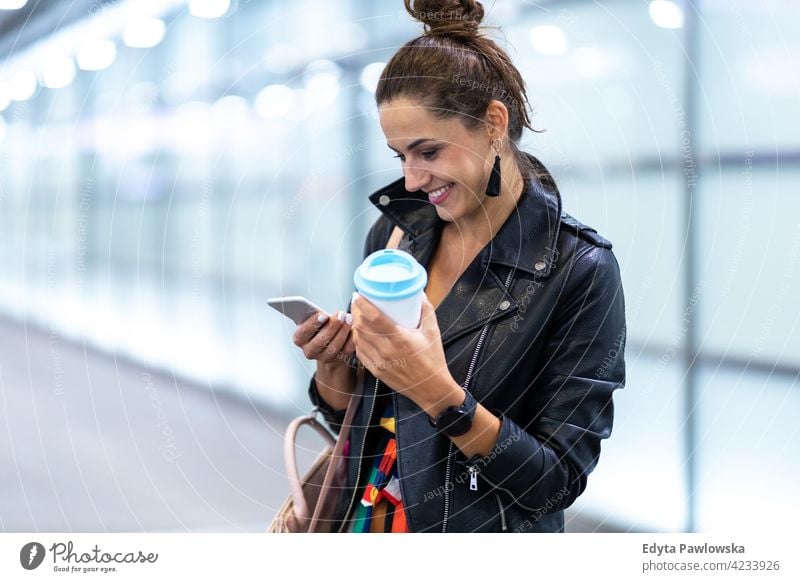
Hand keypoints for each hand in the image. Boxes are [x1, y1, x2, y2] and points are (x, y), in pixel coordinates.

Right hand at [292, 310, 354, 367]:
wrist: (326, 343)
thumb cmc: (318, 326)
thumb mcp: (313, 319)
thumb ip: (314, 314)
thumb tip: (319, 310)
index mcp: (299, 339)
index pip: (304, 332)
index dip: (314, 323)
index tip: (324, 315)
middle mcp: (309, 351)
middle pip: (321, 340)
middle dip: (332, 326)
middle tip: (341, 314)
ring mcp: (323, 357)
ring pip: (335, 346)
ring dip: (343, 330)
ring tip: (348, 318)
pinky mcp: (337, 359)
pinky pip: (346, 350)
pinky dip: (351, 338)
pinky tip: (354, 328)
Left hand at [350, 292, 460, 412]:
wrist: (431, 389)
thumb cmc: (433, 360)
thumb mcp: (433, 331)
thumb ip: (426, 310)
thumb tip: (420, 294)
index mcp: (400, 338)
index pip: (373, 318)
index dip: (362, 304)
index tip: (358, 294)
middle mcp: (386, 350)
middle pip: (362, 327)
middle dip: (356, 312)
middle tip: (357, 303)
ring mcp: (379, 362)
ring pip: (358, 339)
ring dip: (355, 326)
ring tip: (357, 316)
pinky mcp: (376, 371)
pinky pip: (360, 353)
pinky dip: (357, 341)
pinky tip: (360, 335)